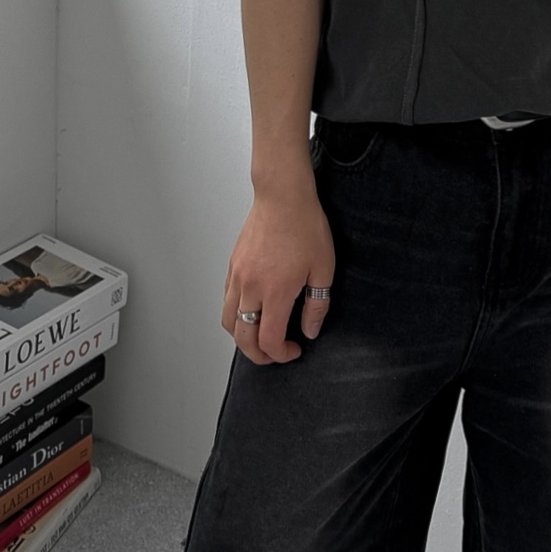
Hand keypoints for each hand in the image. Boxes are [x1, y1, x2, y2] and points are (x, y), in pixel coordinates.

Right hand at [221, 191, 335, 363]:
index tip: (295, 350)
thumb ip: (317, 305)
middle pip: (243, 338)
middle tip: (275, 353)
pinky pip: (226, 301)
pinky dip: (235, 315)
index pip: (269, 340)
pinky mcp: (232, 267)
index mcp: (275, 292)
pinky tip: (252, 311)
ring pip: (228, 322)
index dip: (281, 354)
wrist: (283, 196)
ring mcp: (237, 277)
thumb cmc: (305, 226)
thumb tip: (310, 331)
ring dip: (242, 337)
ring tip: (261, 337)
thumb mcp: (324, 268)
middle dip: (259, 355)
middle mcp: (251, 287)